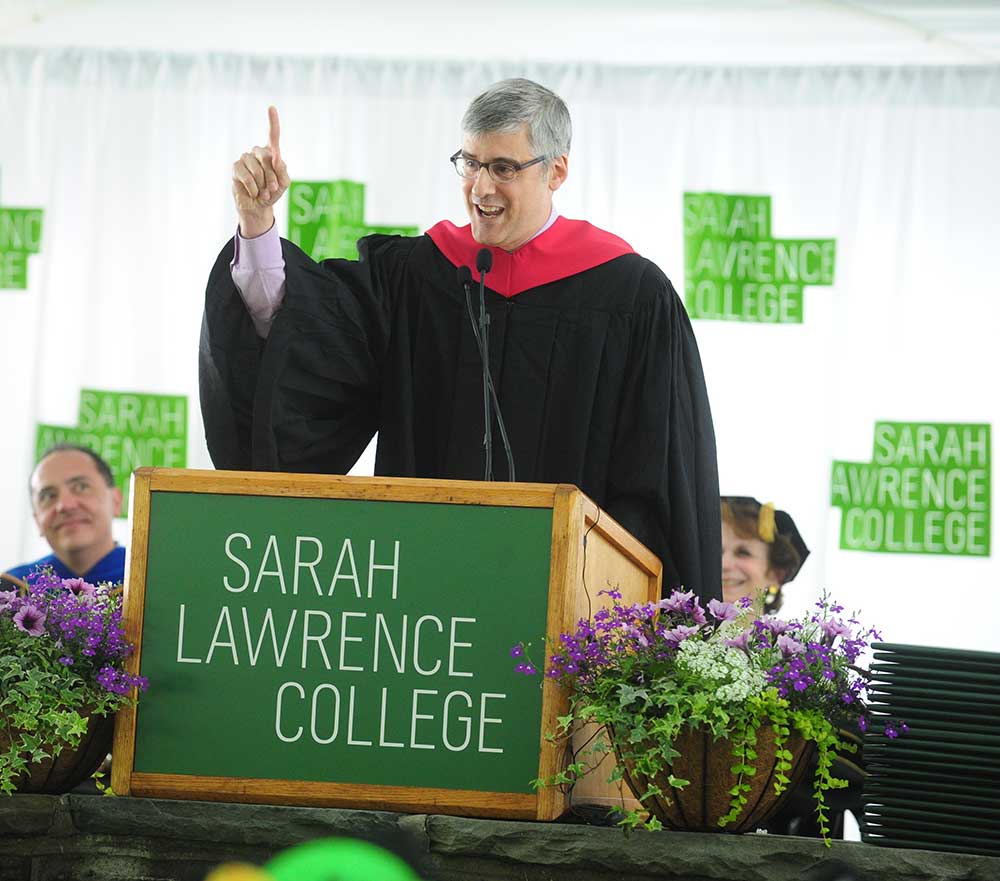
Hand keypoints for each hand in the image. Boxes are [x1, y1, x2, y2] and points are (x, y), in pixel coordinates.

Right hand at [231, 106, 289, 237]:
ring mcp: (245, 158)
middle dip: (273, 176)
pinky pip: (247, 176)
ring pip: (256, 168)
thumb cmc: (272, 192)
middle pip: (267, 156)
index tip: (272, 107)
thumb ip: (283, 171)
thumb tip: (276, 158)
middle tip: (273, 188)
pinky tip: (254, 192)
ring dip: (263, 184)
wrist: (258, 206)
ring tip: (263, 192)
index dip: (273, 122)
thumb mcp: (284, 183)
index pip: (272, 135)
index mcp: (271, 153)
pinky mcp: (236, 168)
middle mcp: (257, 152)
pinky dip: (254, 188)